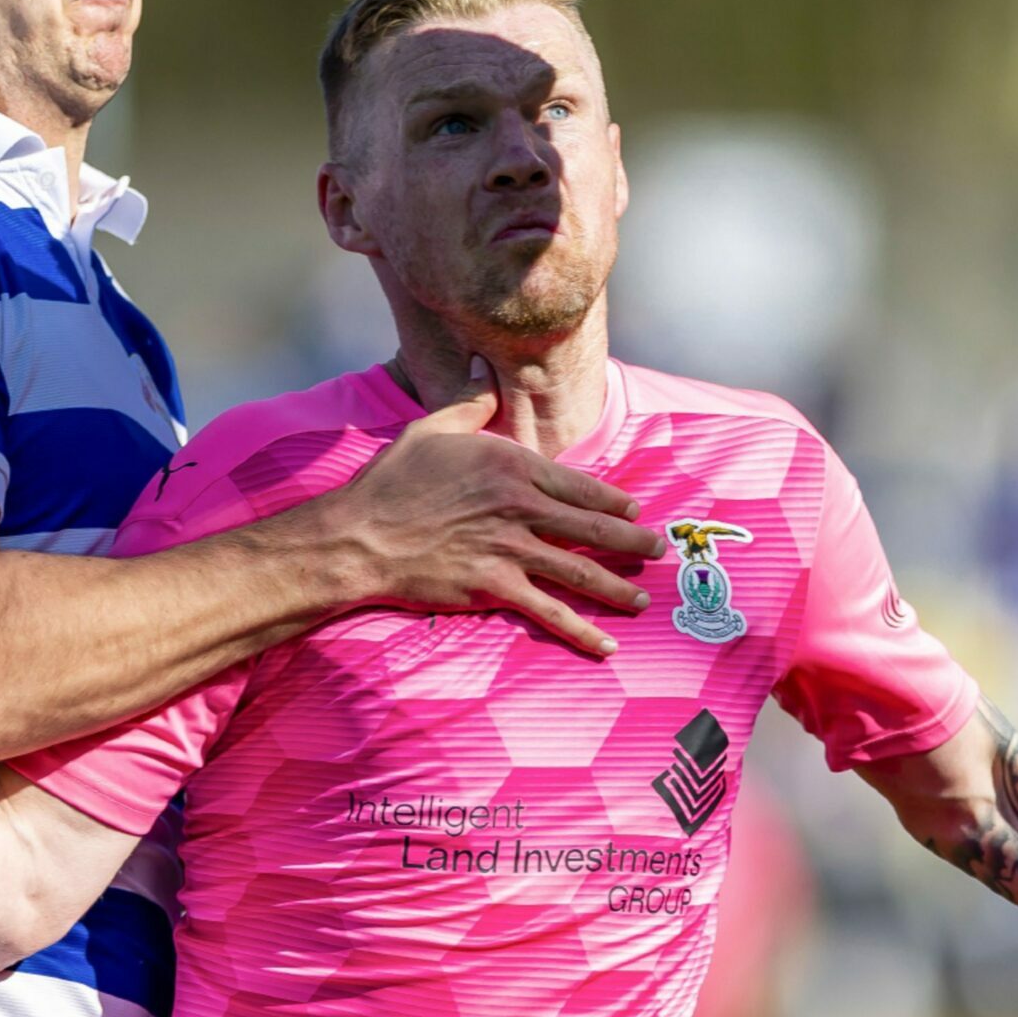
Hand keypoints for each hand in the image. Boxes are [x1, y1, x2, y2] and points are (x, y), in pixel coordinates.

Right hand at [306, 360, 663, 655]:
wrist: (360, 537)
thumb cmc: (391, 481)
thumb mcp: (430, 429)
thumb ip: (468, 403)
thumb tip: (483, 372)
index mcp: (512, 466)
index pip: (579, 485)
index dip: (612, 500)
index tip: (633, 508)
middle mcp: (520, 507)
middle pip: (592, 528)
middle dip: (632, 541)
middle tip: (657, 550)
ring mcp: (510, 550)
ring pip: (579, 570)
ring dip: (617, 587)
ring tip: (642, 601)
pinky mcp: (495, 588)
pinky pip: (548, 611)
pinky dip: (581, 630)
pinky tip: (606, 644)